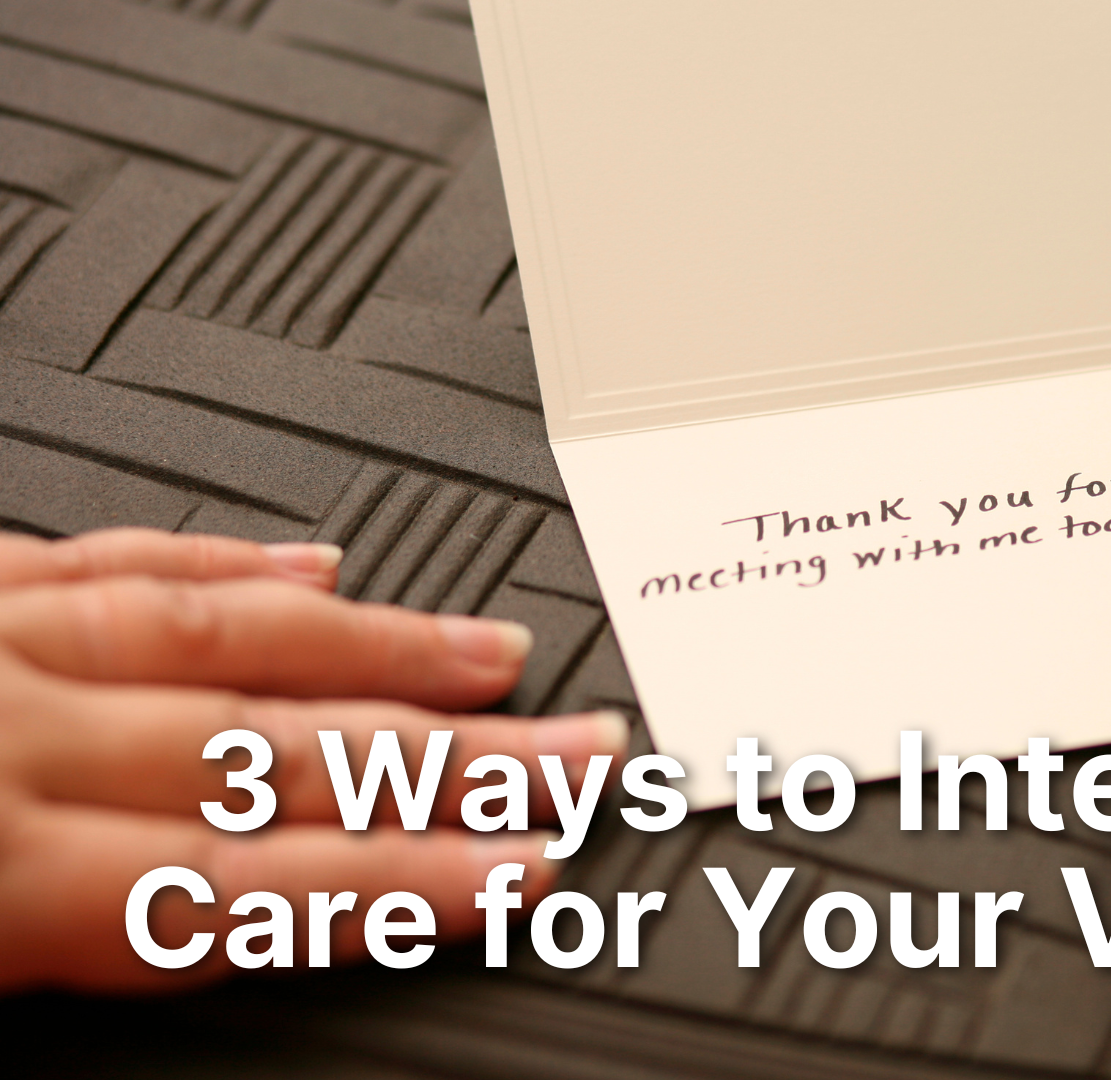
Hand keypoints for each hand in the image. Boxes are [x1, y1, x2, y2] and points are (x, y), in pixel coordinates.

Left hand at [0, 528, 627, 989]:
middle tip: (581, 755)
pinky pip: (111, 557)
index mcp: (1, 877)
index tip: (526, 871)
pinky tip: (310, 564)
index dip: (414, 881)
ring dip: (385, 652)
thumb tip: (214, 952)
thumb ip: (55, 969)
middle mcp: (16, 741)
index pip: (264, 885)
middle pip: (292, 754)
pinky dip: (225, 561)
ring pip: (231, 638)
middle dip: (462, 762)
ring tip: (499, 657)